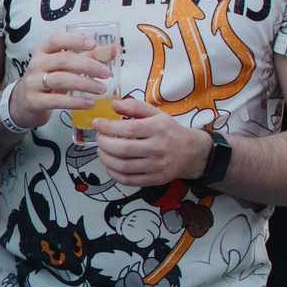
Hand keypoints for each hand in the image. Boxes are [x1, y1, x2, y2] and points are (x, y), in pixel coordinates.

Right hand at [9, 32, 115, 123]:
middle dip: (88, 65)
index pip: (57, 40)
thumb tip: (115, 49)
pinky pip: (56, 100)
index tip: (93, 43)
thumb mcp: (65, 67)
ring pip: (60, 79)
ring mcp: (33, 83)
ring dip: (84, 83)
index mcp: (44, 51)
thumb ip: (90, 57)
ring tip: (102, 89)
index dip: (75, 40)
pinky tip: (89, 103)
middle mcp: (36, 64)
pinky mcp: (34, 101)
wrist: (24, 103)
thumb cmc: (49, 80)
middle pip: (63, 60)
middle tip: (106, 73)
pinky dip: (75, 102)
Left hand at [90, 100, 210, 189]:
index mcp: (158, 129)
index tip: (97, 123)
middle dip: (104, 143)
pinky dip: (114, 173)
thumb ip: (135, 107)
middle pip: (123, 149)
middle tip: (99, 137)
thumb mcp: (155, 113)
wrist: (189, 152)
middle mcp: (158, 148)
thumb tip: (114, 105)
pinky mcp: (154, 179)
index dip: (107, 127)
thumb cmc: (168, 131)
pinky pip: (128, 180)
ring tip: (102, 150)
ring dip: (106, 158)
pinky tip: (110, 165)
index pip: (127, 129)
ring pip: (123, 166)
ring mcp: (156, 166)